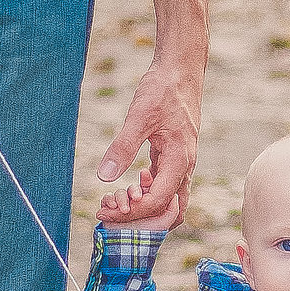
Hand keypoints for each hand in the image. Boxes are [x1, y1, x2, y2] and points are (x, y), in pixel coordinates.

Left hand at [98, 55, 200, 226]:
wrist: (181, 71)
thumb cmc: (163, 91)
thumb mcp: (139, 117)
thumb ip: (123, 147)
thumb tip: (104, 177)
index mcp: (180, 161)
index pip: (158, 201)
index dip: (132, 211)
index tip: (107, 211)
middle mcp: (184, 167)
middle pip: (169, 210)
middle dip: (141, 219)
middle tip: (110, 215)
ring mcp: (181, 163)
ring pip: (169, 200)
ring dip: (144, 208)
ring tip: (116, 204)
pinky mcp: (174, 157)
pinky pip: (165, 186)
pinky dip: (147, 193)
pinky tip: (129, 186)